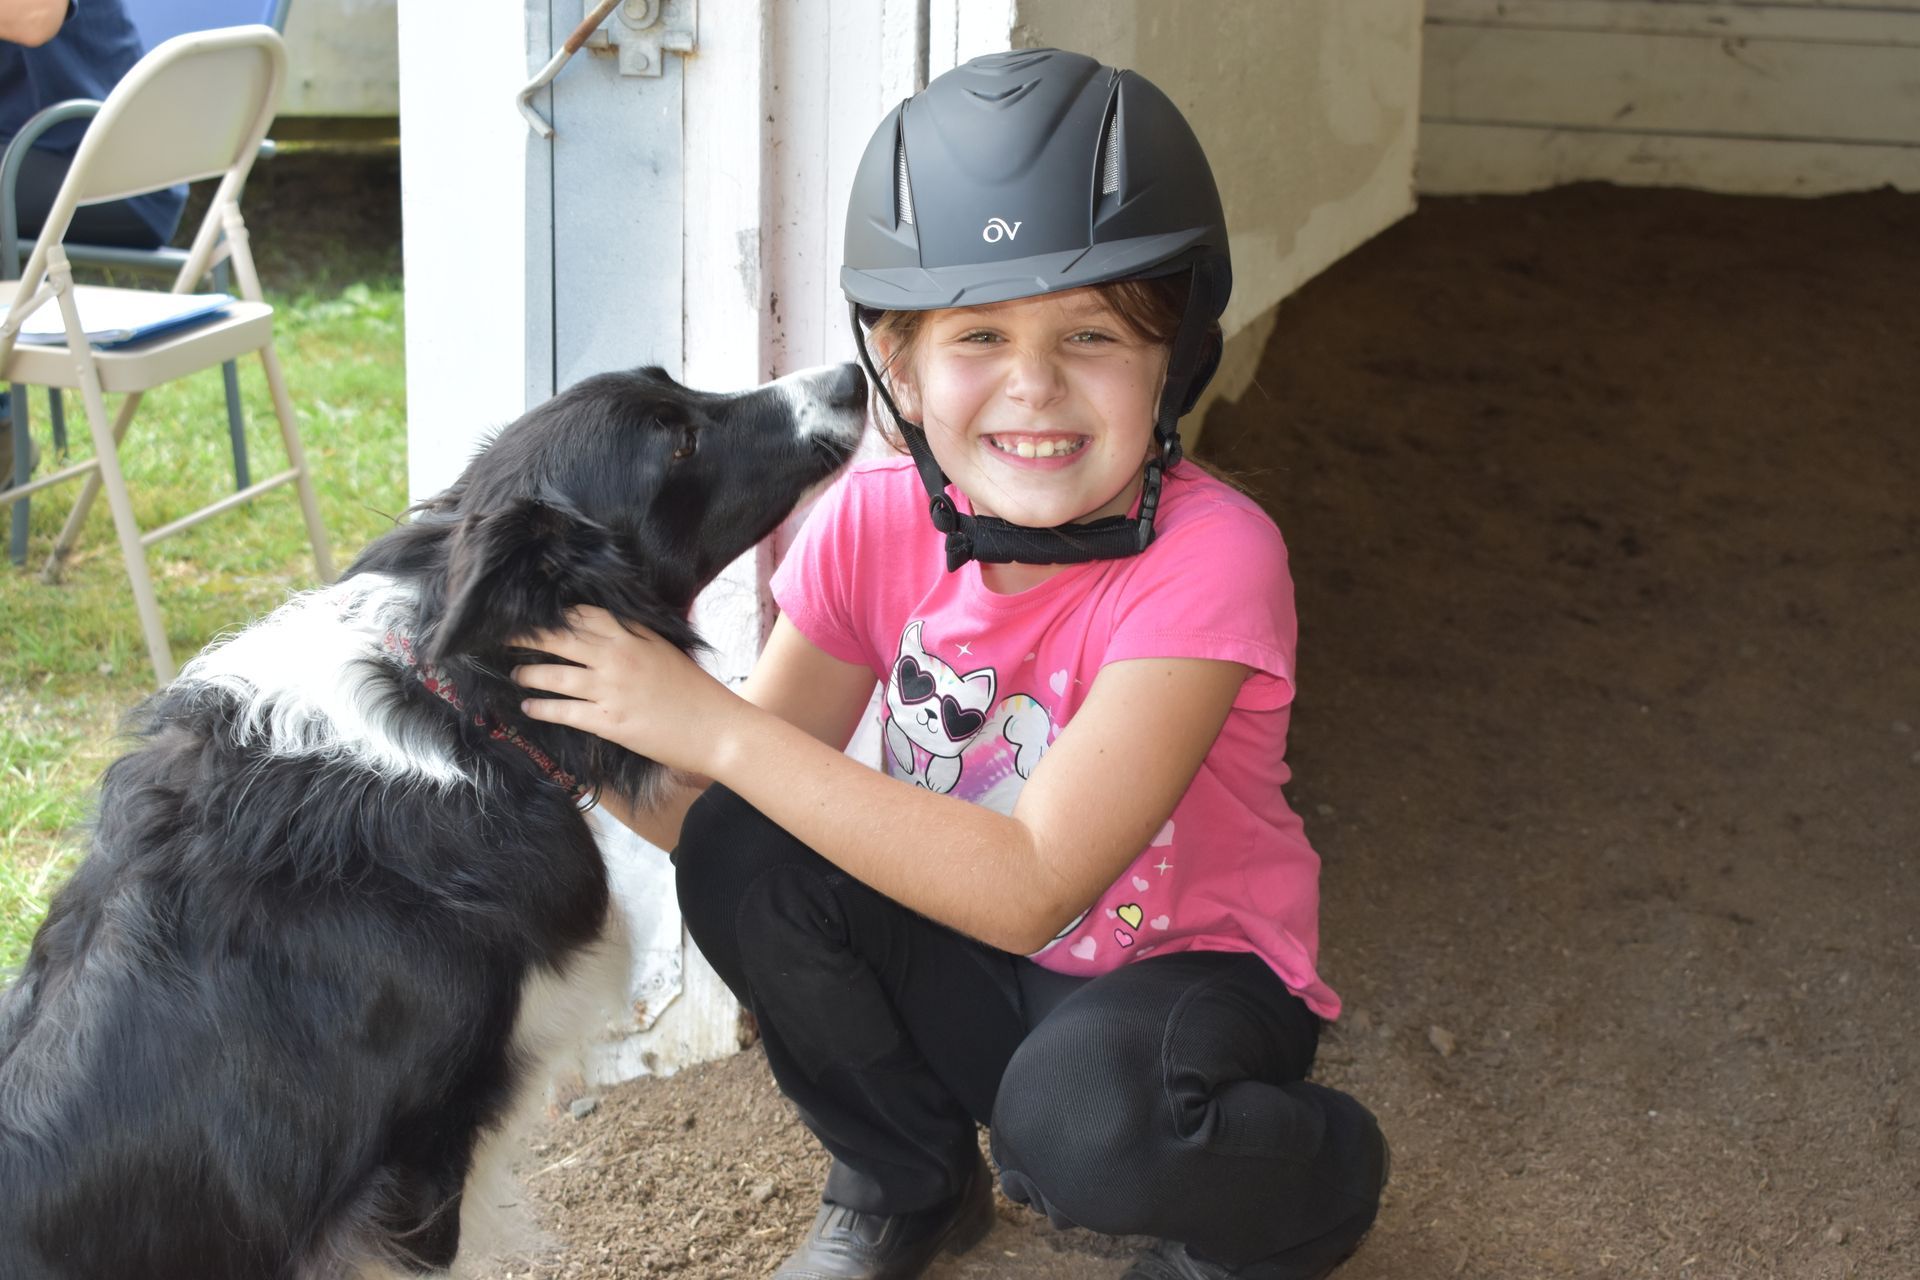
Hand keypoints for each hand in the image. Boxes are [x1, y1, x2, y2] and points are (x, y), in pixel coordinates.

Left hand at [512, 606, 736, 774]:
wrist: (717, 727)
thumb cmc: (695, 690)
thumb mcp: (665, 650)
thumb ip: (635, 636)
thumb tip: (606, 627)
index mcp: (633, 636)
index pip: (583, 615)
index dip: (554, 614)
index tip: (533, 615)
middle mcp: (618, 657)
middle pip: (560, 640)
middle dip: (528, 638)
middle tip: (502, 637)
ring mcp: (611, 690)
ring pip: (556, 676)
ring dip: (530, 674)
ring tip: (516, 674)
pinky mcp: (610, 722)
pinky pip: (565, 712)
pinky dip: (542, 708)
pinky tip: (528, 706)